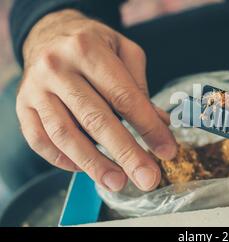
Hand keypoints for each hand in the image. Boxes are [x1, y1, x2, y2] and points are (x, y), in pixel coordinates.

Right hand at [17, 9, 176, 191]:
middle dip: (126, 153)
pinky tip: (86, 168)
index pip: (124, 97)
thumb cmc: (93, 44)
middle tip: (147, 178)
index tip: (167, 150)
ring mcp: (36, 89)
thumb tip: (160, 125)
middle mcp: (57, 68)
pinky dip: (64, 160)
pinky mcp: (23, 107)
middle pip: (95, 119)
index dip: (148, 127)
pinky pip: (40, 141)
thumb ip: (141, 87)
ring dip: (94, 164)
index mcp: (88, 49)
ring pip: (65, 135)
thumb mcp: (124, 51)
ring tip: (119, 182)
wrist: (48, 34)